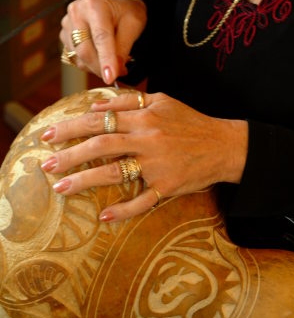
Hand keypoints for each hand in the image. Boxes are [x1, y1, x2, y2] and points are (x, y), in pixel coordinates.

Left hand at [40, 92, 247, 221]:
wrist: (224, 145)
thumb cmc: (191, 122)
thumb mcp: (163, 101)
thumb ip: (130, 100)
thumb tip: (97, 105)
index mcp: (145, 117)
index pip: (100, 120)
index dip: (71, 127)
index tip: (49, 136)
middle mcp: (148, 139)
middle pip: (101, 145)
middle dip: (70, 154)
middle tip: (46, 165)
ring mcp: (158, 165)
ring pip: (115, 173)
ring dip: (85, 181)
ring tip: (60, 188)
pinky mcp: (168, 186)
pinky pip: (143, 201)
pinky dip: (124, 210)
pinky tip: (105, 217)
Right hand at [60, 0, 146, 82]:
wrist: (116, 8)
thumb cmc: (127, 14)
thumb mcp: (133, 25)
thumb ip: (123, 48)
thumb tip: (112, 72)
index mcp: (95, 4)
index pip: (100, 37)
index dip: (106, 59)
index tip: (110, 78)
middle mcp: (76, 12)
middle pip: (85, 51)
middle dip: (102, 68)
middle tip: (120, 73)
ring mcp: (67, 24)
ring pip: (80, 59)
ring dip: (98, 67)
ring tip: (113, 60)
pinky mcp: (64, 36)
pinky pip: (76, 59)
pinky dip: (91, 64)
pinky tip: (101, 56)